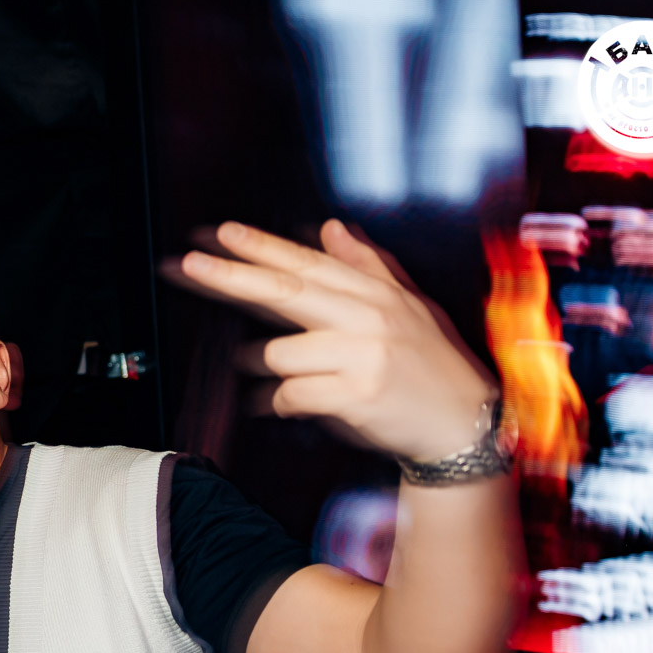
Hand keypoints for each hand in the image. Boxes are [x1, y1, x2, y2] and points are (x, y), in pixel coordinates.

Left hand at [170, 220, 496, 462]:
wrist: (464, 425)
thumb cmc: (431, 366)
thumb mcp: (409, 306)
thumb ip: (366, 266)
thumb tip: (330, 227)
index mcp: (374, 294)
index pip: (307, 264)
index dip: (261, 247)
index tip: (221, 233)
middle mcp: (367, 317)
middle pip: (284, 292)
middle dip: (230, 276)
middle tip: (187, 264)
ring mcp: (362, 356)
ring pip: (279, 354)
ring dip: (267, 370)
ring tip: (283, 377)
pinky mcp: (356, 396)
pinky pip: (290, 395)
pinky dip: (279, 403)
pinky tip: (285, 405)